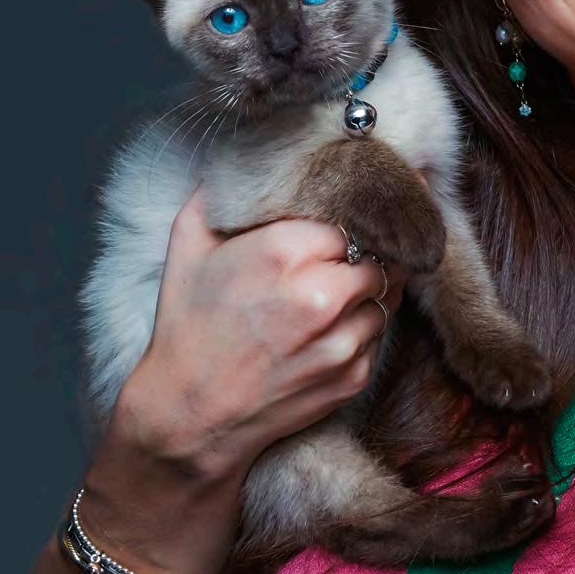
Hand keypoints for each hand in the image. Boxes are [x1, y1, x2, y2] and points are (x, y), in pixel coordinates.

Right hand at [119, 187, 408, 480]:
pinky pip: (378, 334)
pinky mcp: (353, 376)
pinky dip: (362, 326)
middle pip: (382, 253)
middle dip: (369, 249)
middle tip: (354, 247)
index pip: (354, 214)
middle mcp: (321, 296)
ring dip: (369, 288)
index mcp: (283, 253)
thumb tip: (243, 158)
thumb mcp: (188, 246)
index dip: (354, 212)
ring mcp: (342, 340)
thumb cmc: (187, 327)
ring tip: (336, 288)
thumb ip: (218, 194)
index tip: (361, 205)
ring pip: (387, 294)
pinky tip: (328, 327)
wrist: (190, 415)